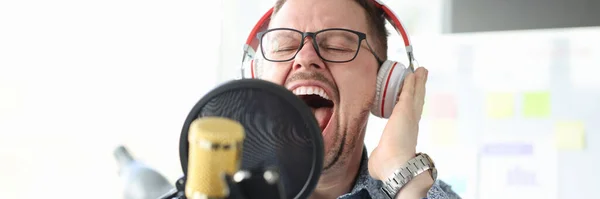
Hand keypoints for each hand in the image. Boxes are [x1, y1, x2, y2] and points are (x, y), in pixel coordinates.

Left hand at [368, 67, 431, 196]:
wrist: (395, 167)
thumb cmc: (387, 168)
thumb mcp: (380, 159)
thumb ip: (379, 156)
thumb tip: (376, 161)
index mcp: (406, 135)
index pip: (410, 116)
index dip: (412, 106)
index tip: (413, 98)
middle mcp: (411, 124)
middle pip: (417, 102)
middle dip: (419, 89)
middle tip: (422, 76)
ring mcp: (410, 117)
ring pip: (415, 95)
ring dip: (418, 81)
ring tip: (420, 70)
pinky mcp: (405, 111)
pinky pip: (409, 92)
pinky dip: (411, 82)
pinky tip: (412, 72)